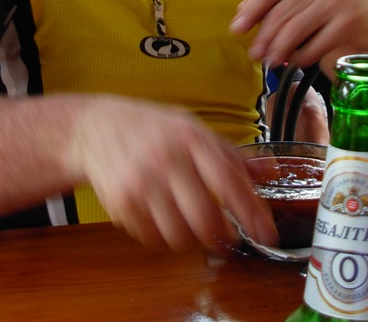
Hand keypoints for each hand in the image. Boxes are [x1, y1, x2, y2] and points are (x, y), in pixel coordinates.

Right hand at [69, 97, 276, 252]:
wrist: (95, 127)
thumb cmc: (152, 129)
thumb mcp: (193, 129)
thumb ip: (231, 155)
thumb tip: (272, 170)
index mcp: (191, 138)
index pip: (229, 180)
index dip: (251, 211)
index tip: (266, 233)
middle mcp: (166, 159)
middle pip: (205, 217)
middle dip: (222, 235)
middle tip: (228, 237)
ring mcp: (141, 183)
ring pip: (179, 235)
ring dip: (194, 241)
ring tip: (195, 230)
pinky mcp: (121, 203)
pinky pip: (153, 239)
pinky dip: (165, 239)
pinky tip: (166, 223)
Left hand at [231, 0, 367, 68]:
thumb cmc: (336, 4)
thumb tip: (242, 10)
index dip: (252, 11)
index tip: (237, 29)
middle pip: (281, 14)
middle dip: (264, 38)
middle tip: (255, 55)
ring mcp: (335, 2)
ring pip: (295, 30)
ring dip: (279, 50)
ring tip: (271, 62)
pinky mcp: (348, 23)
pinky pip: (316, 45)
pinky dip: (302, 57)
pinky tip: (296, 62)